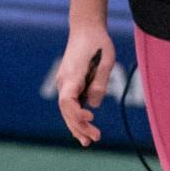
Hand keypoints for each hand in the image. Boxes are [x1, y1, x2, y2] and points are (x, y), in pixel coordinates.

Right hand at [55, 25, 114, 146]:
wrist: (86, 29)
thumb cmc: (98, 43)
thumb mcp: (105, 62)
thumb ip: (99, 85)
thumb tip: (93, 105)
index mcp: (71, 76)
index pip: (67, 102)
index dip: (77, 113)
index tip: (91, 117)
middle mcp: (64, 82)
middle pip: (66, 110)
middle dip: (79, 126)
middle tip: (95, 138)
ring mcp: (64, 83)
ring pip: (67, 110)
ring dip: (76, 126)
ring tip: (88, 141)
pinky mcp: (69, 83)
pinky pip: (70, 104)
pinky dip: (75, 117)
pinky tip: (83, 129)